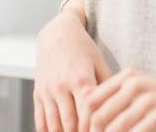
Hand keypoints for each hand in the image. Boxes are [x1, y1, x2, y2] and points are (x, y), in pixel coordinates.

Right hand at [34, 0, 112, 131]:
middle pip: (71, 123)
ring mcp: (47, 90)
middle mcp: (61, 86)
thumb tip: (118, 108)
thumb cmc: (83, 48)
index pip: (89, 112)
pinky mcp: (37, 92)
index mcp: (80, 78)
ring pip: (54, 124)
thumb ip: (108, 86)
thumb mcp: (100, 62)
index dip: (97, 127)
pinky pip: (40, 119)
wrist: (57, 32)